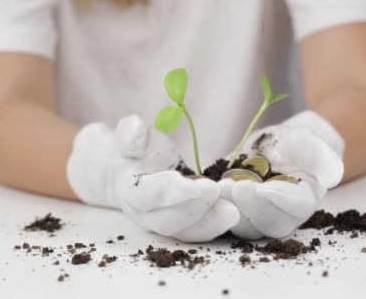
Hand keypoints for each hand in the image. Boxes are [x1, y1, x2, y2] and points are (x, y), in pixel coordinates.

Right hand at [67, 115, 238, 241]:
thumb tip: (135, 134)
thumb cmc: (138, 150)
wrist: (133, 172)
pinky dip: (217, 225)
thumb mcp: (130, 135)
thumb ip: (130, 133)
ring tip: (231, 210)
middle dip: (193, 209)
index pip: (146, 196)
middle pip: (167, 221)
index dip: (169, 192)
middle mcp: (146, 214)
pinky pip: (199, 232)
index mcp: (130, 190)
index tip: (193, 185)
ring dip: (209, 224)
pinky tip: (235, 213)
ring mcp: (165, 223)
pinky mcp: (184, 226)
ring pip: (185, 232)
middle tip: (215, 190)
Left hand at [224, 111, 344, 238]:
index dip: (280, 200)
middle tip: (236, 187)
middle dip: (251, 208)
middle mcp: (281, 216)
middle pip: (269, 224)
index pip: (297, 208)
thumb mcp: (310, 142)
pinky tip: (206, 190)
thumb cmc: (298, 144)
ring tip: (221, 187)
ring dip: (231, 209)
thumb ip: (321, 157)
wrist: (279, 146)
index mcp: (305, 201)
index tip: (264, 188)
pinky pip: (223, 217)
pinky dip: (213, 208)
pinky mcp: (234, 210)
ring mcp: (256, 216)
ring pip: (244, 226)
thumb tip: (333, 176)